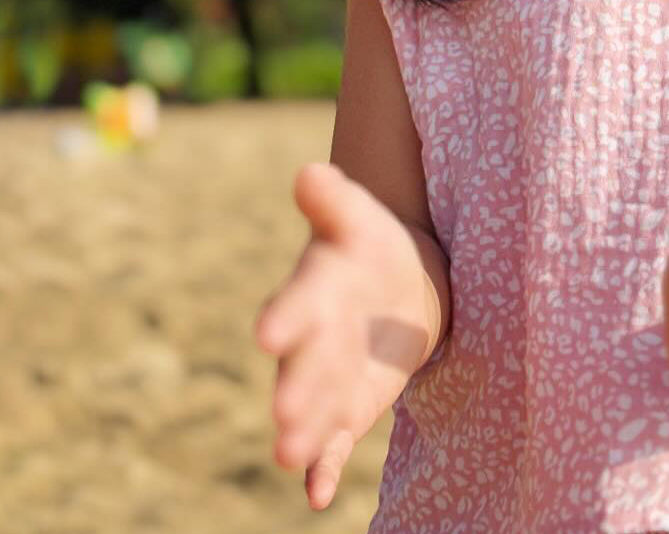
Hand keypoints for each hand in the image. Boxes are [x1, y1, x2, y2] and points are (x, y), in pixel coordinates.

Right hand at [254, 161, 436, 509]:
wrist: (398, 283)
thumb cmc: (371, 245)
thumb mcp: (360, 218)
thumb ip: (336, 200)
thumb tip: (311, 171)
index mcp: (314, 291)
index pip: (298, 303)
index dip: (287, 316)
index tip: (270, 333)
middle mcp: (312, 341)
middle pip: (304, 365)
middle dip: (296, 387)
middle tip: (284, 412)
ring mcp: (326, 379)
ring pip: (313, 410)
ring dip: (303, 432)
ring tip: (291, 454)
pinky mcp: (346, 409)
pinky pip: (334, 443)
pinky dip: (324, 468)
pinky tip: (318, 496)